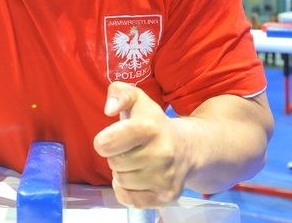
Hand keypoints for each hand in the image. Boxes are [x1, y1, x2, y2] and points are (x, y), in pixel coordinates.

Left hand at [94, 82, 188, 207]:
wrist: (187, 147)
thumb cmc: (153, 123)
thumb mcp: (136, 98)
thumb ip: (118, 93)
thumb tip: (110, 109)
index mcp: (149, 127)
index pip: (106, 143)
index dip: (104, 141)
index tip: (113, 137)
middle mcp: (161, 153)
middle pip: (113, 163)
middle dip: (116, 155)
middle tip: (130, 148)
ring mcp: (165, 177)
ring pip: (121, 181)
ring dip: (123, 172)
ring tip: (137, 161)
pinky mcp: (166, 196)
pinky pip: (129, 199)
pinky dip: (127, 190)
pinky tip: (137, 178)